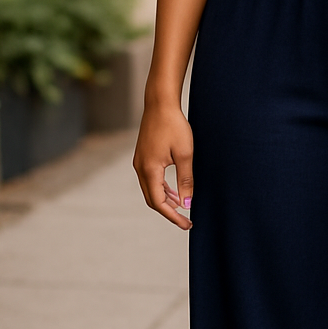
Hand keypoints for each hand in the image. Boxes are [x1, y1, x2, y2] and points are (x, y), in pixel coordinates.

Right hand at [133, 103, 194, 229]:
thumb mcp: (184, 154)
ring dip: (165, 200)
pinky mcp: (142, 157)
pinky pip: (150, 179)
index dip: (173, 216)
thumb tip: (187, 204)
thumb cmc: (174, 126)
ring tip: (182, 206)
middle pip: (152, 199)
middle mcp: (140, 168)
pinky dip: (162, 188)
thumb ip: (185, 180)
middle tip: (186, 220)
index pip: (159, 203)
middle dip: (169, 211)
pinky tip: (174, 190)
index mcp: (149, 170)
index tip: (188, 224)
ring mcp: (139, 162)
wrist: (160, 104)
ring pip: (151, 189)